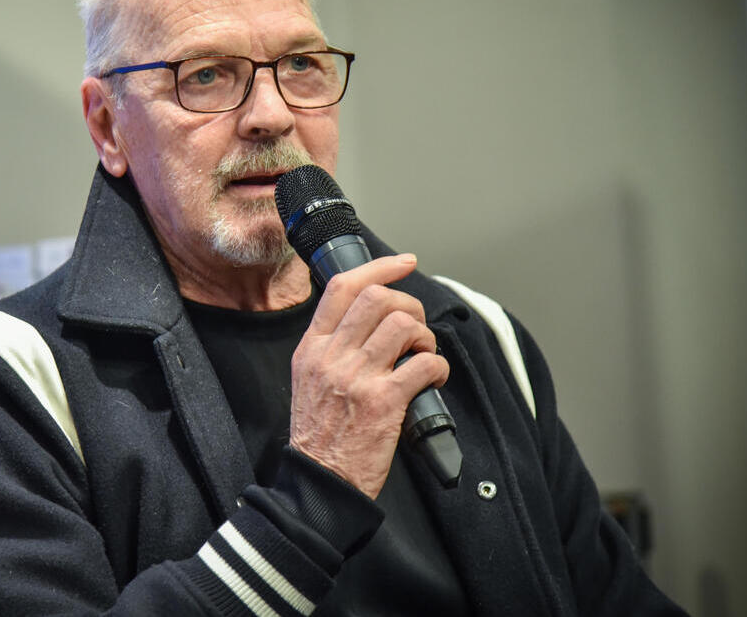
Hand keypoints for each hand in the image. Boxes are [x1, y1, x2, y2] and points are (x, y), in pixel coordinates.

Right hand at [289, 254, 449, 498]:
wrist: (318, 482)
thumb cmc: (319, 437)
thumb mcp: (308, 381)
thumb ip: (331, 349)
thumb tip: (368, 323)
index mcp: (312, 348)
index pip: (343, 288)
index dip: (379, 268)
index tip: (403, 264)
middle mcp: (332, 357)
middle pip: (378, 299)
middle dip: (409, 305)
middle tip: (416, 329)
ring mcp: (357, 377)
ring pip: (403, 325)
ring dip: (425, 337)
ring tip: (423, 356)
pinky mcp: (383, 401)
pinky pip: (424, 363)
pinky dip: (438, 367)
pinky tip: (433, 380)